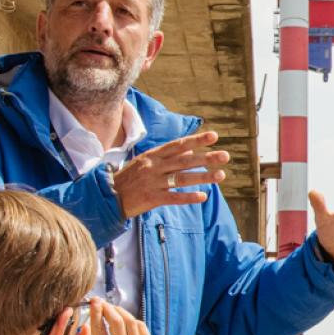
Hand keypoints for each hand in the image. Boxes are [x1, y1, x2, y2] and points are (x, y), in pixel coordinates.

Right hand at [74, 299, 155, 334]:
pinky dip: (131, 320)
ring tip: (112, 309)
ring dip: (120, 311)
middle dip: (108, 308)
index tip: (94, 301)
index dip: (96, 312)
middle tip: (102, 303)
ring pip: (130, 321)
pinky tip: (124, 319)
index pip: (99, 329)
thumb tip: (83, 326)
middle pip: (117, 322)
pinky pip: (141, 326)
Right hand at [111, 130, 228, 217]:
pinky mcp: (151, 198)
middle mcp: (154, 167)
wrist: (107, 196)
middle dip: (206, 158)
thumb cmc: (129, 178)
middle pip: (184, 161)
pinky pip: (173, 198)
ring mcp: (153, 182)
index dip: (196, 140)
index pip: (178, 145)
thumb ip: (165, 156)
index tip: (214, 136)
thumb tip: (188, 150)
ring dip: (203, 177)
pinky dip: (188, 197)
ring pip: (182, 179)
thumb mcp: (144, 161)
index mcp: (153, 155)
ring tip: (221, 176)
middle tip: (225, 156)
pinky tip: (203, 196)